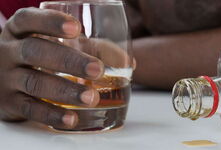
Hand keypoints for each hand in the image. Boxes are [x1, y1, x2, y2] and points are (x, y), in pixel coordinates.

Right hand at [0, 8, 104, 128]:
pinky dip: (52, 115)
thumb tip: (129, 62)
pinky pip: (30, 110)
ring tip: (91, 97)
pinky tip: (72, 118)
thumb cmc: (40, 56)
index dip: (51, 22)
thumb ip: (93, 48)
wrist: (0, 78)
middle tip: (96, 69)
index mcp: (20, 31)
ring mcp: (7, 78)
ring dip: (65, 91)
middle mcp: (10, 51)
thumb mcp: (56, 44)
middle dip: (68, 61)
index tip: (77, 28)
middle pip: (35, 51)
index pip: (29, 20)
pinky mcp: (9, 103)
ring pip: (35, 82)